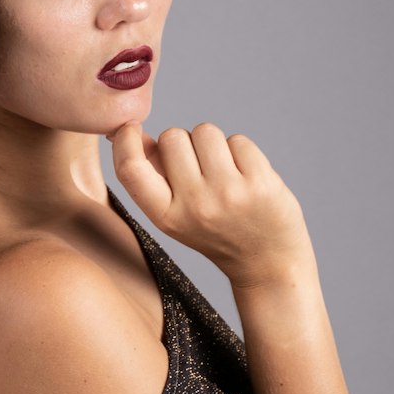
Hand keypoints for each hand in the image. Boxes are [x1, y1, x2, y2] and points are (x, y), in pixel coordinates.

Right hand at [110, 122, 309, 284]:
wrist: (268, 264)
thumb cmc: (218, 233)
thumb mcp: (178, 217)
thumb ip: (154, 178)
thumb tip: (135, 134)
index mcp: (166, 217)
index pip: (130, 169)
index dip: (125, 141)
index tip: (131, 129)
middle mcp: (195, 205)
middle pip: (172, 137)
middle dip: (184, 142)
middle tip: (201, 168)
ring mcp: (229, 193)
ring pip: (205, 131)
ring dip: (214, 144)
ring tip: (224, 172)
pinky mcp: (260, 183)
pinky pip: (238, 140)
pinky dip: (241, 152)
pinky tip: (246, 177)